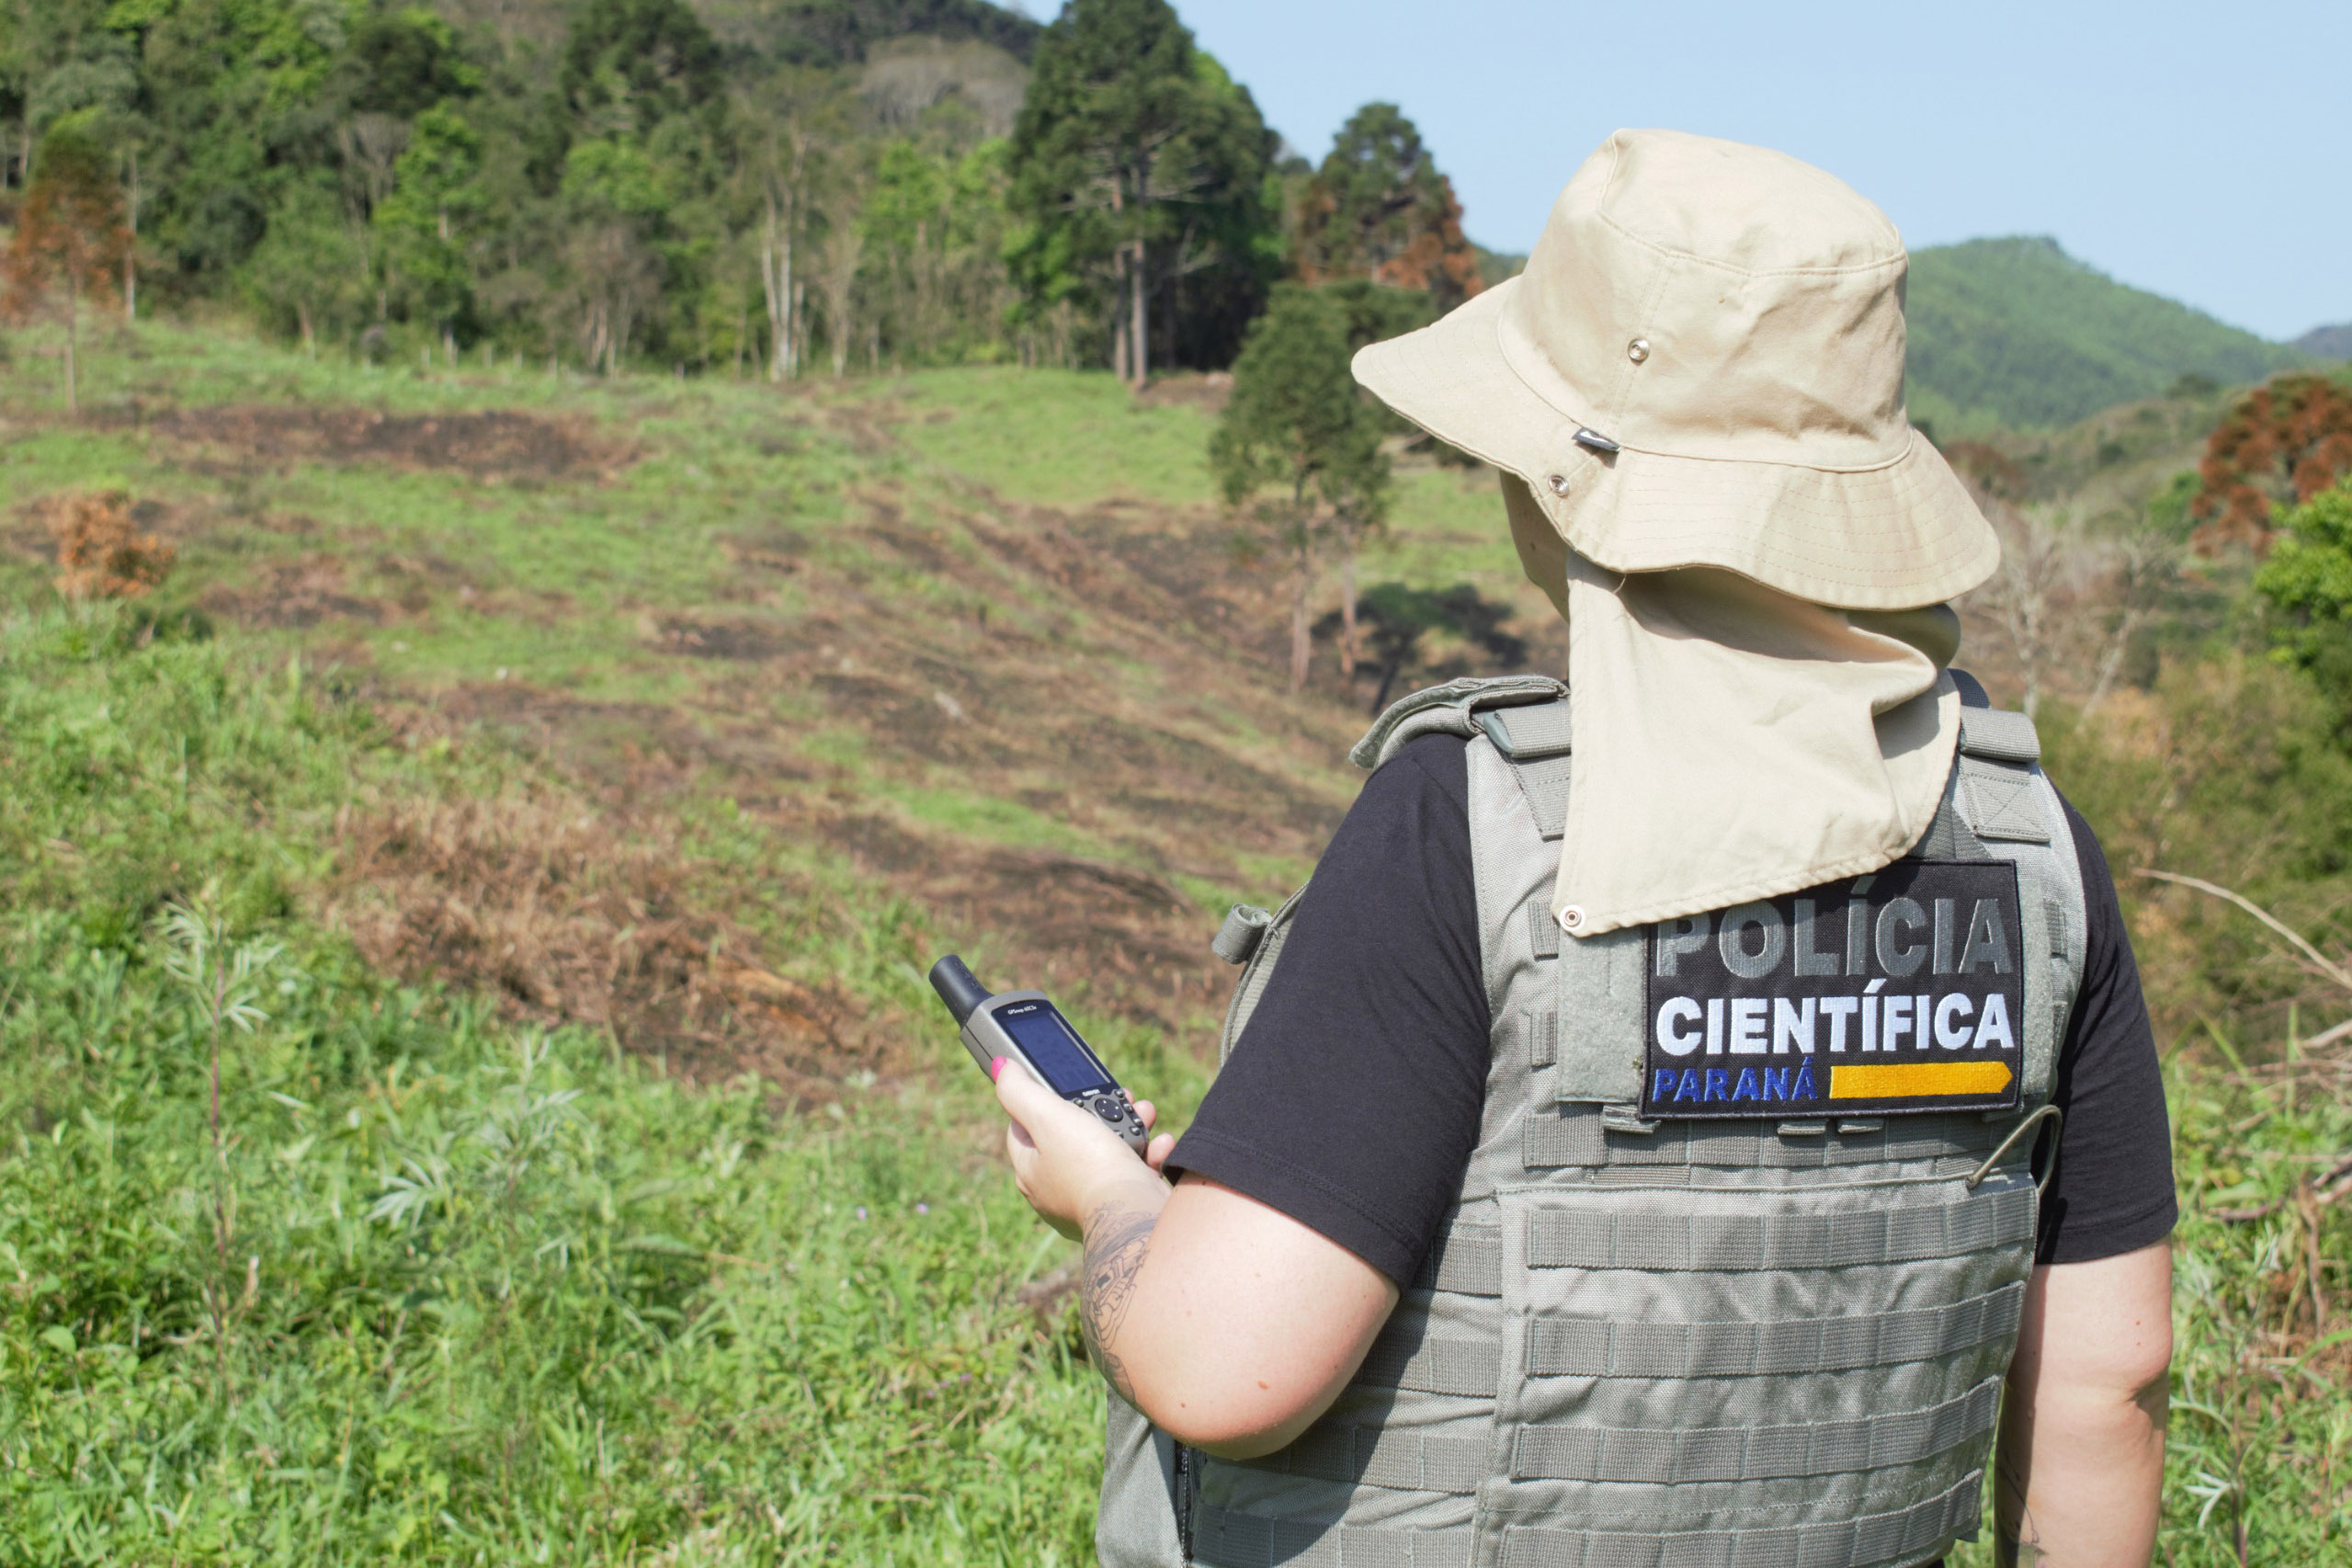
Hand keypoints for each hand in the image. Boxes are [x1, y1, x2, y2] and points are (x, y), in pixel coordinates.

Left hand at [992, 1057, 1174, 1238]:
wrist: (1134, 1214)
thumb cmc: (1088, 1166)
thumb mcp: (1048, 1116)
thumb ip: (1019, 1091)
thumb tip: (1000, 1067)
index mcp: (1031, 1171)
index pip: (1025, 1128)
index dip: (1044, 1101)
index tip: (1068, 1086)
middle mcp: (1056, 1189)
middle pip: (1074, 1135)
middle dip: (1102, 1110)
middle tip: (1120, 1096)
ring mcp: (1091, 1200)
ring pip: (1109, 1151)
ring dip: (1132, 1127)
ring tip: (1145, 1114)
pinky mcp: (1122, 1207)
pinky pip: (1134, 1172)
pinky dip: (1149, 1154)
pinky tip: (1158, 1146)